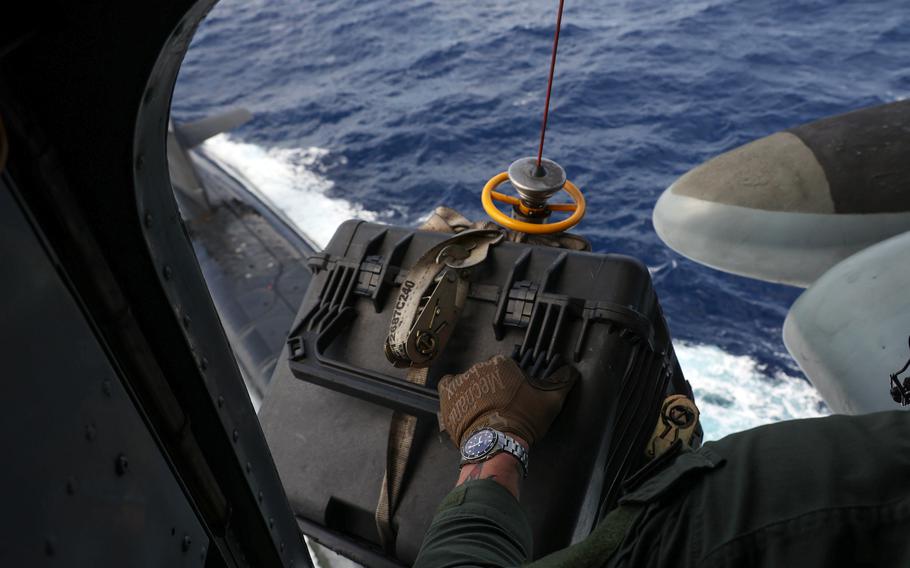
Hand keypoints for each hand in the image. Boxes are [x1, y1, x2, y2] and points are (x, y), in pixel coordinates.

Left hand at [437, 355, 576, 448]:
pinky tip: (463, 404)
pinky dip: (454, 393)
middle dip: (493, 388)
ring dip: (475, 392)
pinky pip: (449, 386)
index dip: (511, 384)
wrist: (496, 443)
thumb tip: (572, 371)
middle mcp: (480, 366)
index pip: (506, 368)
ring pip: (470, 381)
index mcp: (502, 363)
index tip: (513, 398)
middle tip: (500, 407)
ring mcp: (462, 380)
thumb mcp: (551, 400)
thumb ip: (563, 381)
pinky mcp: (448, 394)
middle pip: (487, 374)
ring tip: (483, 412)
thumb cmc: (523, 419)